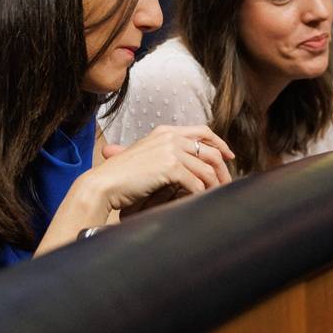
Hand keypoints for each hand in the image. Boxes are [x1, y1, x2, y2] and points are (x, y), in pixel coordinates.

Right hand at [89, 125, 233, 215]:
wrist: (104, 184)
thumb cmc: (121, 176)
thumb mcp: (145, 156)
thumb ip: (166, 154)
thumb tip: (188, 164)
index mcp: (165, 131)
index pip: (203, 131)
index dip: (220, 143)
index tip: (229, 156)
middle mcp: (170, 137)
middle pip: (211, 151)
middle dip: (223, 169)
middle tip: (227, 184)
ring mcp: (171, 150)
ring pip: (207, 169)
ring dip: (215, 184)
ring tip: (217, 196)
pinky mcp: (170, 167)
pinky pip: (196, 183)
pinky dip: (201, 194)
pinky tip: (201, 201)